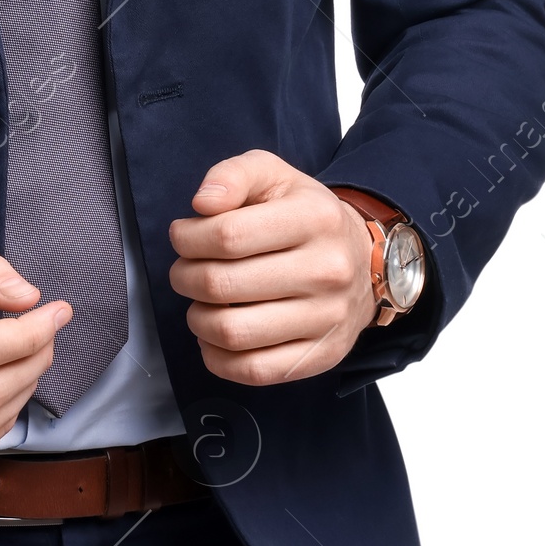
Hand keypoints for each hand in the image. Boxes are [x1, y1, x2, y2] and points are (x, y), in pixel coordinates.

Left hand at [168, 150, 375, 386]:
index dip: (188, 238)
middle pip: (223, 284)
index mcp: (313, 218)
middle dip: (185, 277)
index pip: (228, 234)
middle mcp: (327, 270)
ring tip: (197, 302)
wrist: (363, 260)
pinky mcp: (322, 356)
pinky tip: (212, 336)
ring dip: (197, 318)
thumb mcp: (272, 174)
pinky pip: (254, 371)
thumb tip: (202, 204)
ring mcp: (327, 318)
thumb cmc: (302, 213)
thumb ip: (232, 175)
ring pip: (233, 332)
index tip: (181, 236)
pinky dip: (218, 358)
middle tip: (184, 270)